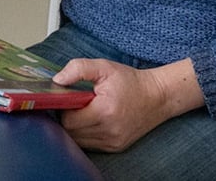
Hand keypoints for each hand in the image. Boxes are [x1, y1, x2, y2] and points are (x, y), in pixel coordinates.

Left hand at [53, 58, 202, 151]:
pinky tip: (91, 120)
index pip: (68, 120)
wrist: (158, 96)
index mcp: (105, 112)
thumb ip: (77, 69)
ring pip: (79, 141)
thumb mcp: (104, 67)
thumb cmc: (130, 81)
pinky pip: (90, 144)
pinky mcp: (116, 147)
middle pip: (72, 133)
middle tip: (75, 103)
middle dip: (68, 118)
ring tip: (84, 111)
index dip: (63, 109)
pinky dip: (86, 134)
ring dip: (76, 127)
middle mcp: (109, 131)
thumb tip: (57, 80)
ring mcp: (113, 142)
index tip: (68, 98)